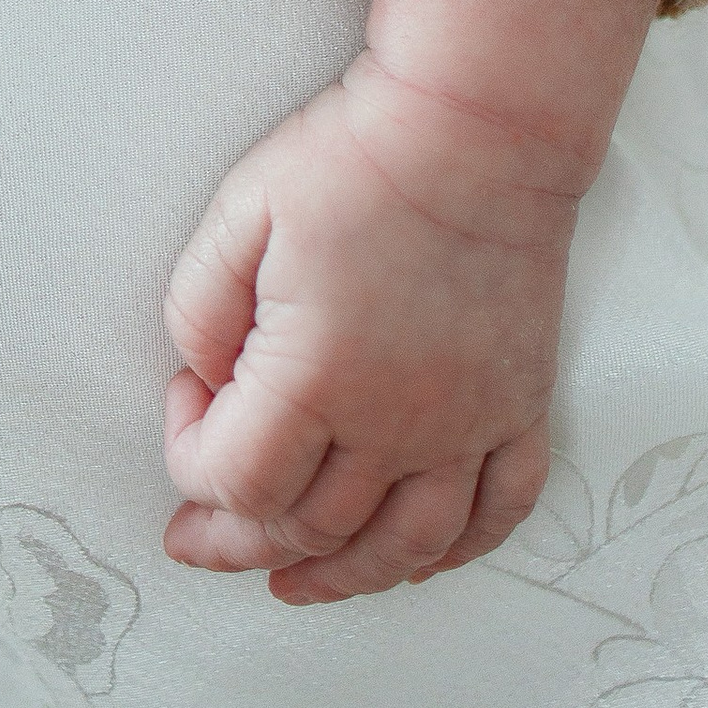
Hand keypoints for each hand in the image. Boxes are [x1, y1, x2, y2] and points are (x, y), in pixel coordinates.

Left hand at [161, 0, 663, 606]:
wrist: (478, 125)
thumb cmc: (355, 159)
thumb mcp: (238, 216)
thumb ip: (198, 313)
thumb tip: (206, 385)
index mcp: (317, 376)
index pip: (235, 478)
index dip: (189, 456)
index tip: (187, 400)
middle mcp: (398, 421)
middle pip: (309, 528)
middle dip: (240, 535)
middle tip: (202, 527)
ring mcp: (469, 422)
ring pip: (403, 547)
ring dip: (340, 578)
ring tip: (291, 582)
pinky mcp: (519, 406)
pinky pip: (498, 513)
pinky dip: (454, 553)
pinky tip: (412, 559)